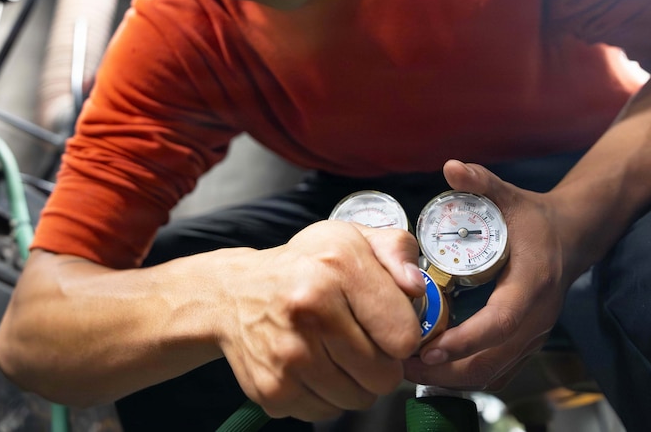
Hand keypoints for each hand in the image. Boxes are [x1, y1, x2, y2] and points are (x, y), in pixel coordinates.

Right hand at [218, 220, 425, 420]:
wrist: (234, 292)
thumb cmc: (303, 267)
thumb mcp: (351, 238)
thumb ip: (395, 250)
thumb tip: (415, 288)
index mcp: (336, 266)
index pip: (404, 336)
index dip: (400, 332)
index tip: (382, 321)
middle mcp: (309, 309)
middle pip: (384, 376)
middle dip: (380, 362)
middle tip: (358, 339)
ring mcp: (288, 354)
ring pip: (358, 399)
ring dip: (353, 381)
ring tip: (333, 351)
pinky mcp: (271, 388)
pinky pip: (326, 412)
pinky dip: (324, 395)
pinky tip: (310, 365)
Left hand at [404, 160, 573, 390]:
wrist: (572, 237)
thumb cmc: (532, 218)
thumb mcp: (508, 195)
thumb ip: (481, 181)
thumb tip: (450, 166)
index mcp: (531, 285)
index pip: (499, 322)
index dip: (466, 340)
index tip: (430, 348)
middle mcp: (536, 318)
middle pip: (492, 360)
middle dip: (448, 371)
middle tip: (404, 367)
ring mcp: (534, 335)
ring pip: (494, 372)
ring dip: (453, 378)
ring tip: (410, 371)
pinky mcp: (528, 343)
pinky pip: (499, 371)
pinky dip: (467, 377)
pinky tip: (436, 371)